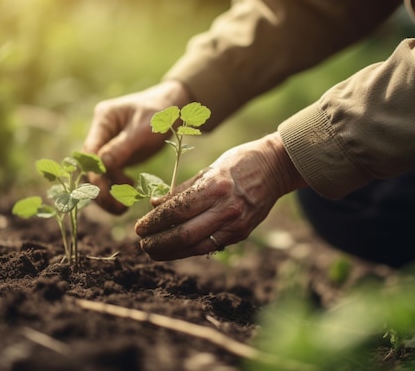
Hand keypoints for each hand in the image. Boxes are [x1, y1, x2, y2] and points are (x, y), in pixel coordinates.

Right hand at [83, 80, 191, 212]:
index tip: (105, 192)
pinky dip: (118, 186)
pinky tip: (132, 188)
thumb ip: (122, 147)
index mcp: (103, 119)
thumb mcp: (144, 129)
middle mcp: (101, 132)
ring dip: (108, 192)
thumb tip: (101, 165)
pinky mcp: (117, 156)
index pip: (90, 151)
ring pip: (99, 174)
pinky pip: (111, 175)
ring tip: (123, 207)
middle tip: (116, 208)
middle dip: (100, 189)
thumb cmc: (161, 113)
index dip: (95, 173)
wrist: (175, 108)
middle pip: (91, 165)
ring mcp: (108, 144)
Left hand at [135, 132, 306, 259]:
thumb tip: (153, 204)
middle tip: (142, 243)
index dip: (154, 222)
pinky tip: (176, 248)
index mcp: (215, 187)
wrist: (275, 168)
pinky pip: (210, 246)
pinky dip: (190, 249)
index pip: (176, 211)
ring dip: (171, 251)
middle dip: (158, 243)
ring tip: (154, 250)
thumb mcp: (208, 169)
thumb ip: (181, 189)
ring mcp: (236, 224)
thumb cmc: (238, 163)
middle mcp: (226, 209)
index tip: (139, 227)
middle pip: (184, 234)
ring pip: (196, 246)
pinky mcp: (241, 233)